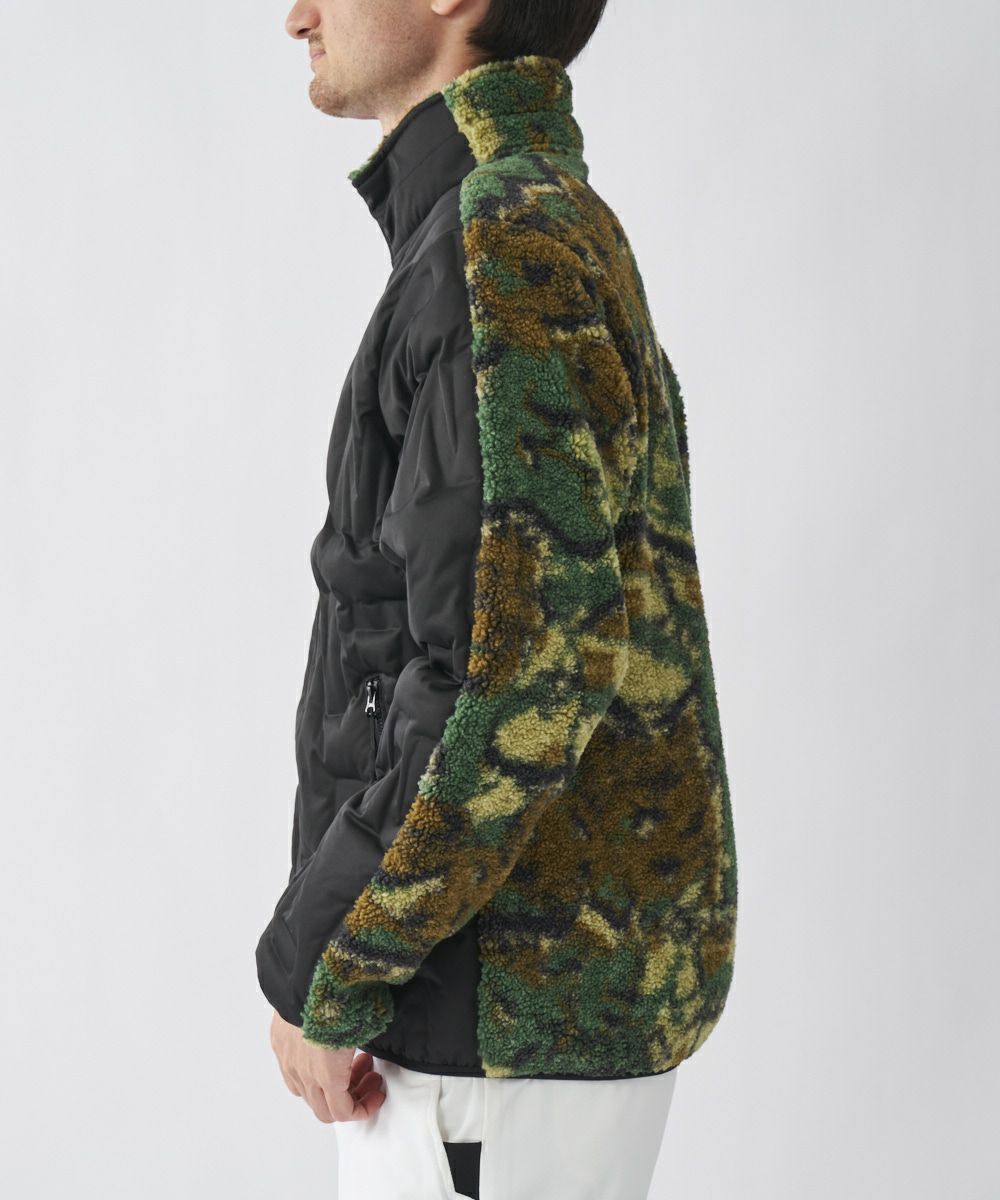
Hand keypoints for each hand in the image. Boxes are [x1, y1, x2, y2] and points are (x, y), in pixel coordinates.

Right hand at [269, 1009, 386, 1122]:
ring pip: (306, 1094)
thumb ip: (369, 1048)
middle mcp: (304, 1075)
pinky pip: (291, 1074)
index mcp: (328, 1075)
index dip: (364, 1108)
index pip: (343, 1113)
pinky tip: (323, 1055)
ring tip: (349, 1062)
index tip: (378, 1092)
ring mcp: (288, 1061)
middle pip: (325, 1110)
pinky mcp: (278, 1045)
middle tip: (368, 1076)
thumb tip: (378, 1051)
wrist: (310, 975)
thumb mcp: (367, 1026)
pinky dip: (309, 1075)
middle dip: (351, 1098)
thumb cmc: (342, 999)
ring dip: (329, 1088)